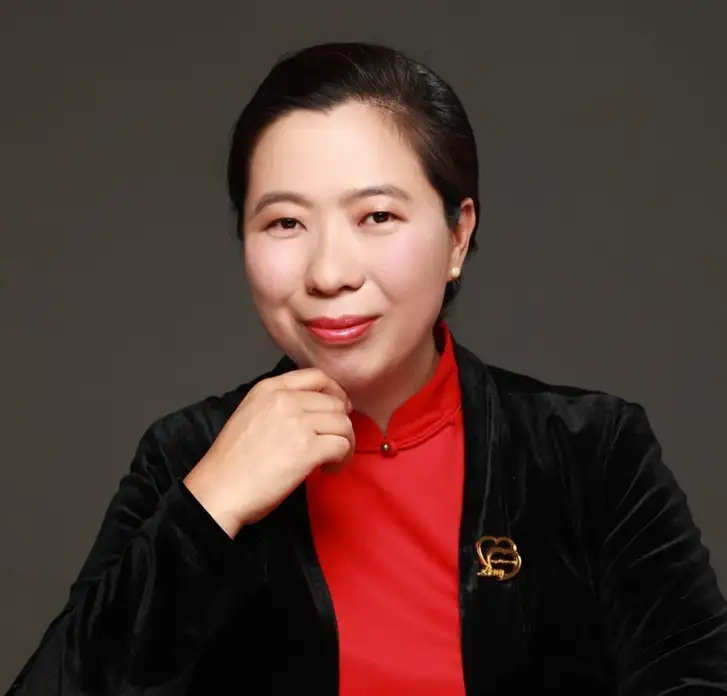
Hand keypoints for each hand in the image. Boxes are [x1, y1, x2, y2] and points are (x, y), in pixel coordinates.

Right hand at [183, 368, 353, 536]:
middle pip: (335, 402)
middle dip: (340, 424)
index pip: (317, 377)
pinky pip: (342, 445)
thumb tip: (316, 411)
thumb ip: (279, 405)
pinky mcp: (308, 448)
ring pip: (343, 424)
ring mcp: (297, 422)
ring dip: (344, 443)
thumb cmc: (232, 462)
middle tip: (334, 443)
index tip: (338, 410)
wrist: (220, 490)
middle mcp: (285, 400)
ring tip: (331, 460)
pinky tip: (328, 469)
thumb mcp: (250, 414)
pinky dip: (342, 459)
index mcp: (269, 388)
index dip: (335, 393)